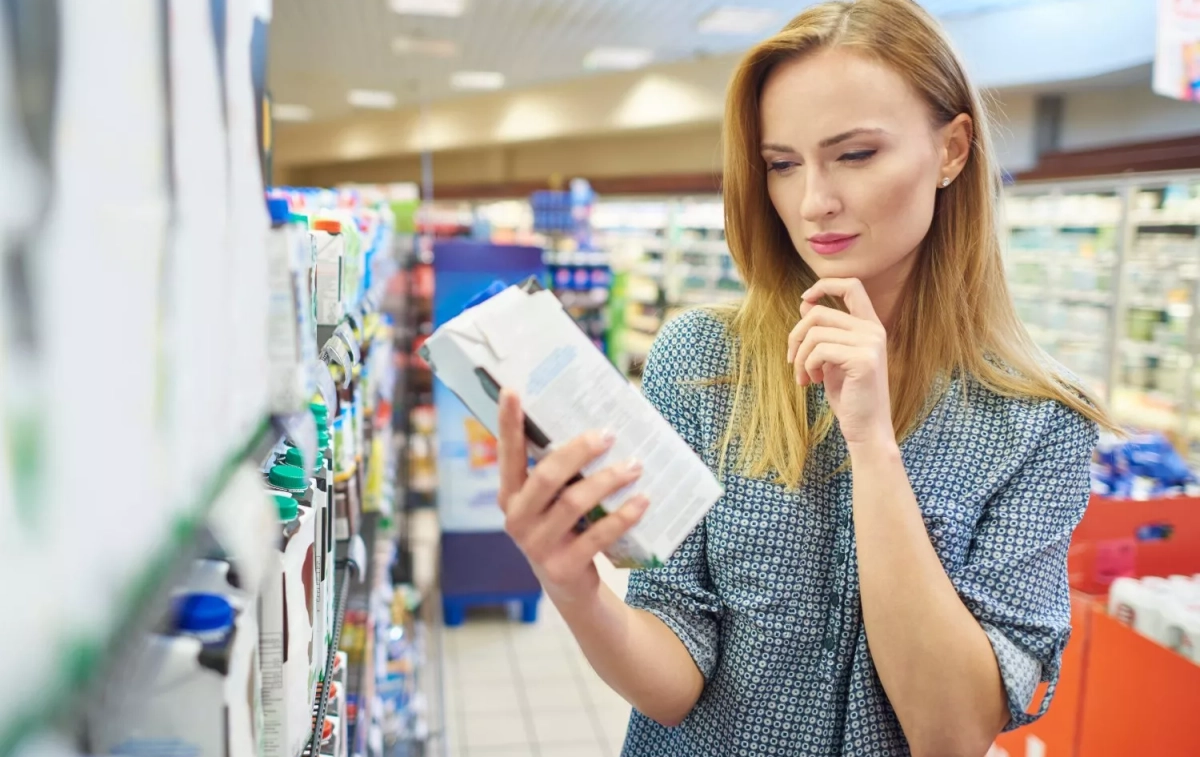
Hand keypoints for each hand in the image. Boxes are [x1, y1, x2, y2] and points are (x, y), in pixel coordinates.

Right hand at [497, 389, 649, 600]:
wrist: (568, 586)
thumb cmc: (564, 527)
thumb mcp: (553, 500)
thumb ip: (562, 472)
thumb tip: (597, 425)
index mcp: (510, 495)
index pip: (508, 454)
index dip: (508, 423)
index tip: (512, 391)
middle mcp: (516, 518)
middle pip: (546, 476)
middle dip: (579, 450)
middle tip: (609, 434)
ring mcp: (536, 545)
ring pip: (574, 503)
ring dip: (608, 480)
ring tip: (635, 466)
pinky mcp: (562, 567)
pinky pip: (596, 536)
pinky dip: (622, 516)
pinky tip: (642, 501)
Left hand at [786, 278, 895, 448]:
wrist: (866, 428)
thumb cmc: (849, 394)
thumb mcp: (831, 358)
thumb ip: (823, 331)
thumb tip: (806, 302)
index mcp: (870, 326)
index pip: (852, 285)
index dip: (825, 284)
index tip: (805, 299)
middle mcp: (874, 330)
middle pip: (819, 313)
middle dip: (796, 336)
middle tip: (793, 362)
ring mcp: (870, 343)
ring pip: (815, 333)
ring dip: (800, 357)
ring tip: (804, 376)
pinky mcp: (863, 359)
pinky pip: (819, 350)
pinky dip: (807, 366)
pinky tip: (813, 381)